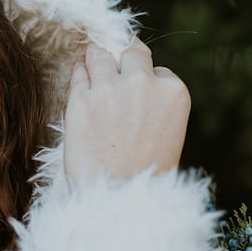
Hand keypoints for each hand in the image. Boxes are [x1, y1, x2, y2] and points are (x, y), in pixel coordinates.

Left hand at [63, 39, 189, 190]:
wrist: (119, 200)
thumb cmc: (144, 174)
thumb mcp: (168, 133)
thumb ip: (154, 103)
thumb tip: (133, 79)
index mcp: (173, 92)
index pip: (157, 69)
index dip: (145, 79)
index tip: (136, 91)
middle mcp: (143, 84)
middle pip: (130, 50)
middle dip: (121, 54)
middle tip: (112, 58)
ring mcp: (109, 89)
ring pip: (99, 53)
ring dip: (95, 57)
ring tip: (91, 62)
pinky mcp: (80, 100)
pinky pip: (78, 72)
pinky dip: (79, 70)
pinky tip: (79, 73)